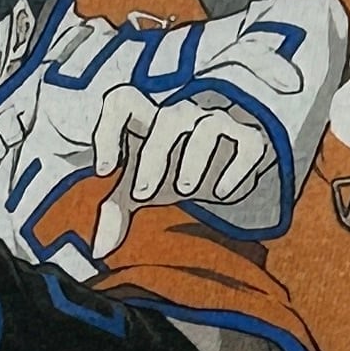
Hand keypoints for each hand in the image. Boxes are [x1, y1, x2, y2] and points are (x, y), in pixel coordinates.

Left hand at [86, 89, 276, 255]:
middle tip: (142, 194)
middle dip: (153, 155)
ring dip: (194, 159)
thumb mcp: (141, 189)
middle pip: (167, 118)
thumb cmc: (172, 171)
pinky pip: (246, 144)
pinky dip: (235, 169)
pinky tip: (222, 194)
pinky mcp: (251, 139)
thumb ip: (116, 210)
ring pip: (207, 126)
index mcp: (149, 120)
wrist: (223, 168)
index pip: (123, 101)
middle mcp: (184, 116)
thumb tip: (98, 250)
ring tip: (185, 191)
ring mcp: (219, 122)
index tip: (104, 171)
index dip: (108, 128)